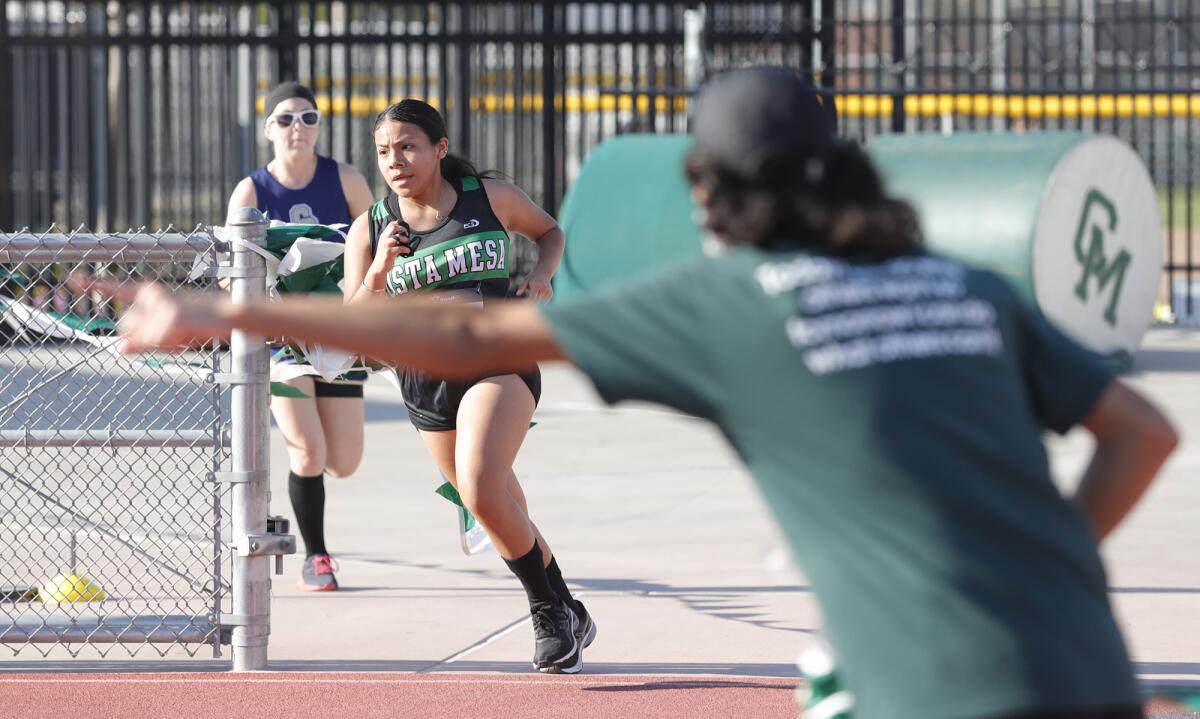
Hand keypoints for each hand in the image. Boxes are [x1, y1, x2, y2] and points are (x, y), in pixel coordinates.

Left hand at [71, 278, 232, 352]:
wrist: (230, 315)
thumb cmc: (202, 322)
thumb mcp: (168, 331)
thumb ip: (142, 338)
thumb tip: (119, 350)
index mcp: (152, 293)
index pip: (119, 290)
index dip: (94, 285)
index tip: (73, 279)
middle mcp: (152, 296)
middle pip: (126, 326)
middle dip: (142, 338)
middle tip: (172, 338)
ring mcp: (160, 306)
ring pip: (141, 337)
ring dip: (157, 344)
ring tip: (183, 336)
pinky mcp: (170, 318)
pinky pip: (157, 343)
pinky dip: (169, 346)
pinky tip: (186, 337)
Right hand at [367, 221, 411, 280]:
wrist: (379, 267)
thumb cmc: (384, 256)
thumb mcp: (385, 245)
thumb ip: (391, 239)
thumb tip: (403, 235)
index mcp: (383, 236)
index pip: (391, 225)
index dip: (399, 224)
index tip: (404, 228)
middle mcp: (384, 239)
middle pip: (394, 228)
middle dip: (402, 229)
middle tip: (407, 233)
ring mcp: (386, 246)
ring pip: (398, 237)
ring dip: (405, 239)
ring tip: (408, 242)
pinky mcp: (390, 253)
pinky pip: (400, 248)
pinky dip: (406, 249)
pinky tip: (408, 251)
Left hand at [516, 270, 553, 302]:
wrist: (543, 272)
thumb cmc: (533, 277)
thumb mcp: (526, 280)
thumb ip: (522, 287)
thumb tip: (517, 294)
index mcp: (536, 286)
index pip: (532, 298)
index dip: (527, 301)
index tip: (523, 302)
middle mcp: (543, 289)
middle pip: (537, 301)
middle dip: (531, 302)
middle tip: (526, 301)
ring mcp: (548, 292)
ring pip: (541, 302)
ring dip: (537, 301)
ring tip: (534, 294)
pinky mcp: (550, 294)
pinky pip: (545, 301)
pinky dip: (541, 300)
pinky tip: (539, 295)